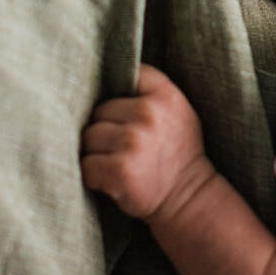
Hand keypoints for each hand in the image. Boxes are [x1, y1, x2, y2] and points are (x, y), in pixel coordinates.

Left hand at [81, 65, 210, 223]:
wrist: (188, 198)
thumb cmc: (175, 155)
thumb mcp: (176, 113)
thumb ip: (149, 92)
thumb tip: (101, 77)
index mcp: (165, 95)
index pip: (126, 76)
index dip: (120, 97)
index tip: (127, 116)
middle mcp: (150, 114)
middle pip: (100, 111)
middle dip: (106, 130)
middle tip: (125, 149)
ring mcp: (134, 141)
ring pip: (90, 137)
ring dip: (97, 154)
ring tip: (119, 164)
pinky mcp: (120, 168)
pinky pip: (87, 164)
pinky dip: (93, 176)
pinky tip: (112, 180)